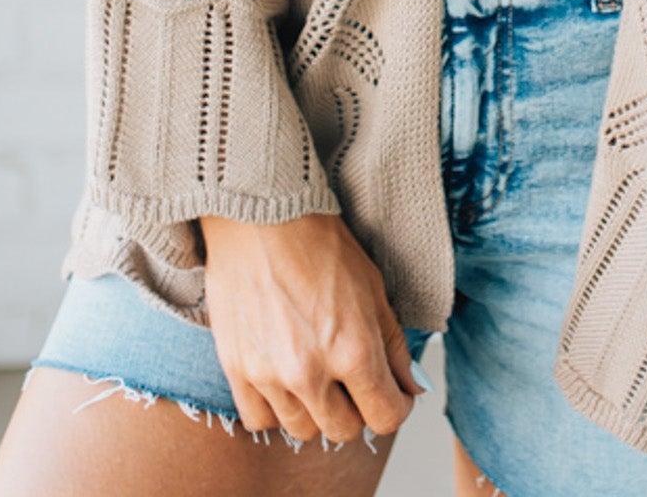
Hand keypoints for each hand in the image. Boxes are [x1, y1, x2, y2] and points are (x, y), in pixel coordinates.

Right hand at [198, 210, 426, 446]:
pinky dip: (275, 408)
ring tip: (315, 370)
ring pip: (303, 430)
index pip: (386, 417)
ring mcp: (270, 375)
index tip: (392, 395)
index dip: (396, 407)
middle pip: (345, 430)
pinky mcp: (236, 370)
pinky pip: (260, 420)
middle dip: (356, 408)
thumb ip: (393, 346)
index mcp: (354, 350)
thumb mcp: (373, 288)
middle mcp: (311, 372)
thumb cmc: (319, 243)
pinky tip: (282, 377)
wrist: (259, 217)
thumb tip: (409, 388)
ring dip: (315, 409)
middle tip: (351, 378)